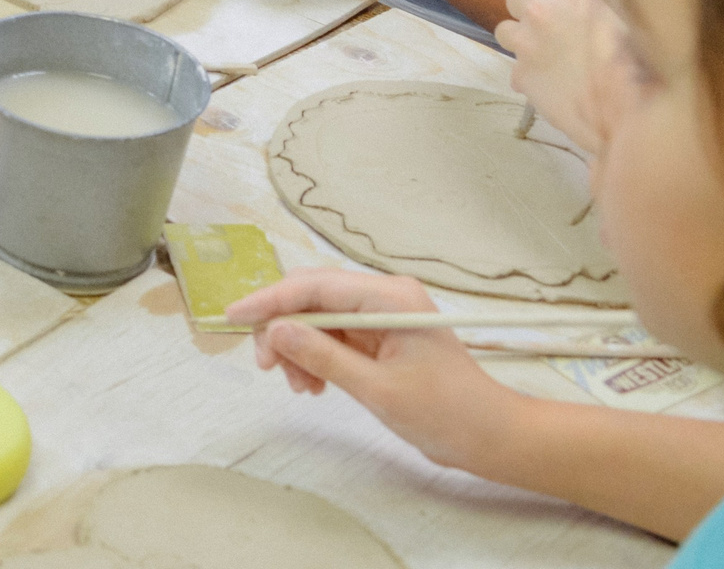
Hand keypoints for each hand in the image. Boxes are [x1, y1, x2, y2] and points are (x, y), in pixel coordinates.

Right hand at [230, 269, 519, 473]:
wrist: (490, 437)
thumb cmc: (446, 413)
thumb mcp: (378, 389)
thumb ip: (323, 357)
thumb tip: (275, 331)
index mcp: (389, 298)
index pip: (316, 286)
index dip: (271, 300)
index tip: (234, 316)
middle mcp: (383, 298)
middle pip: (312, 298)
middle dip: (283, 330)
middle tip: (267, 366)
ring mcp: (381, 318)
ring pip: (317, 320)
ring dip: (298, 349)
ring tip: (301, 387)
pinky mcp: (379, 339)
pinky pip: (332, 339)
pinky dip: (315, 359)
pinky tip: (315, 385)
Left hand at [499, 0, 636, 155]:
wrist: (633, 112)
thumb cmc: (643, 62)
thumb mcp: (629, 15)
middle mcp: (539, 11)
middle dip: (530, 8)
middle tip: (553, 26)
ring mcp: (524, 44)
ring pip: (505, 30)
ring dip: (521, 38)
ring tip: (546, 54)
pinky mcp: (519, 75)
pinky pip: (515, 68)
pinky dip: (529, 74)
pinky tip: (552, 86)